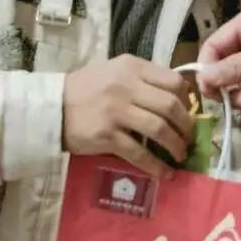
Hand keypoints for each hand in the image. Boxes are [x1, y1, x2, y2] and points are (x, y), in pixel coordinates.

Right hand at [62, 55, 193, 177]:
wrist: (51, 108)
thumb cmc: (85, 90)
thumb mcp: (115, 72)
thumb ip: (142, 79)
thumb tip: (176, 99)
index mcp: (132, 67)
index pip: (174, 81)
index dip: (188, 101)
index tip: (189, 114)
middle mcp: (126, 86)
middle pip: (171, 106)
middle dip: (186, 127)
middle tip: (189, 139)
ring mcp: (116, 111)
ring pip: (159, 129)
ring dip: (176, 146)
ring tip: (180, 155)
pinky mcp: (107, 136)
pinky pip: (140, 153)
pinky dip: (156, 165)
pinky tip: (165, 173)